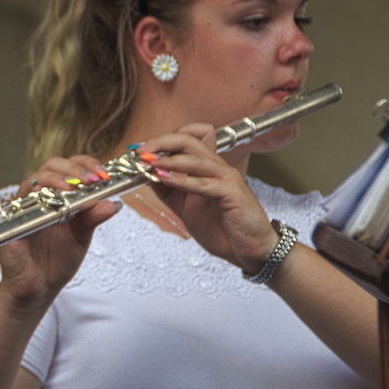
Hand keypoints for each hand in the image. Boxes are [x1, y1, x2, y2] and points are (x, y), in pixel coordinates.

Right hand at [0, 156, 119, 309]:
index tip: (103, 174)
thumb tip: (114, 202)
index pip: (70, 167)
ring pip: (35, 178)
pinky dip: (37, 196)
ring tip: (76, 187)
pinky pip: (20, 201)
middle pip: (52, 165)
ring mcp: (24, 206)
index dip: (86, 164)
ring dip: (57, 178)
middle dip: (74, 168)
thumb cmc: (57, 260)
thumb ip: (94, 218)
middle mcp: (40, 196)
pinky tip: (54, 201)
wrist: (38, 287)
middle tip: (92, 179)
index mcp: (58, 195)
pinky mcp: (11, 221)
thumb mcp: (82, 237)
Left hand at [140, 125, 278, 272]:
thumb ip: (167, 190)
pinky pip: (204, 183)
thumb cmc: (221, 227)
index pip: (188, 137)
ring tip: (147, 163)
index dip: (162, 139)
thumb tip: (145, 175)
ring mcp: (227, 178)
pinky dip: (182, 180)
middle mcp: (217, 167)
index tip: (139, 149)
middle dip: (160, 142)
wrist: (248, 251)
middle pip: (188, 140)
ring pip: (195, 158)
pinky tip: (164, 179)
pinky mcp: (233, 194)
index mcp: (207, 167)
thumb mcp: (185, 206)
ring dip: (168, 159)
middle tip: (139, 152)